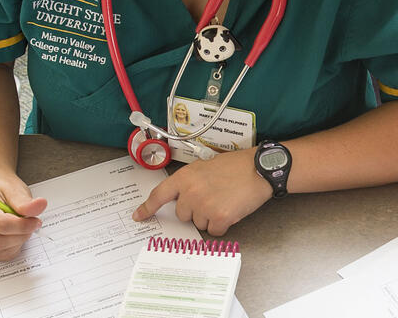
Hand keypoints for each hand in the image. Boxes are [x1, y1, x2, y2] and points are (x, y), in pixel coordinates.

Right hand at [0, 174, 47, 260]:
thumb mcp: (13, 189)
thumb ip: (25, 201)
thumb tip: (40, 205)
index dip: (22, 225)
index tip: (36, 221)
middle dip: (21, 234)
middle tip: (32, 223)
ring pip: (1, 252)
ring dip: (18, 241)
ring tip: (21, 226)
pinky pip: (0, 256)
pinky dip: (13, 247)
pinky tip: (14, 234)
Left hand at [133, 149, 269, 235]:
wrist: (259, 169)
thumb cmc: (235, 166)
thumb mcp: (204, 167)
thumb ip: (189, 182)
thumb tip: (182, 197)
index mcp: (185, 177)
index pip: (159, 194)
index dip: (147, 208)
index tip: (138, 216)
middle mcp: (191, 192)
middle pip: (183, 214)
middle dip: (195, 210)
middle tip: (213, 196)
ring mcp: (204, 206)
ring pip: (199, 224)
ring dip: (210, 217)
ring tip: (225, 200)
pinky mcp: (219, 218)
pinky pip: (215, 231)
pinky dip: (223, 224)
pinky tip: (232, 209)